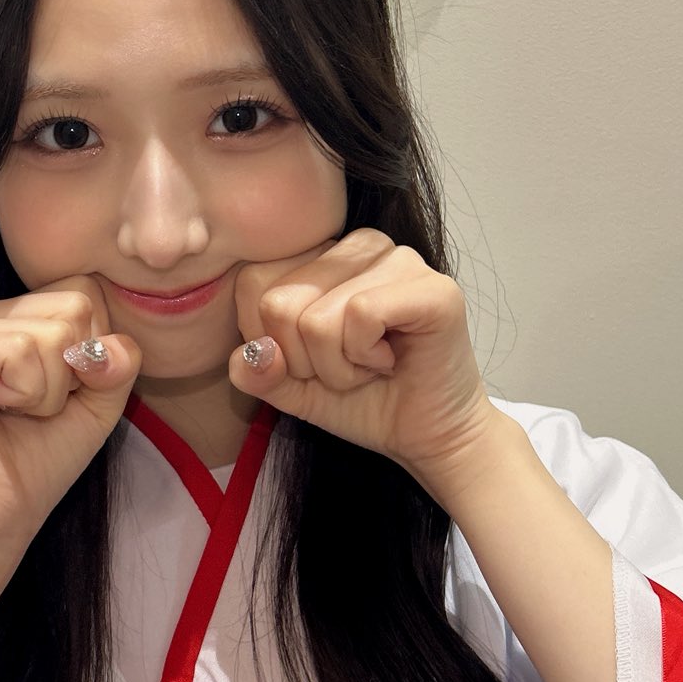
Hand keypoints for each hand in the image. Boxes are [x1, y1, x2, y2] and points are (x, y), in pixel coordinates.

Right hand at [0, 277, 141, 574]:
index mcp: (6, 310)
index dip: (91, 351)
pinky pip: (19, 352)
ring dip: (49, 391)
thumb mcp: (100, 401)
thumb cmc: (38, 460)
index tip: (58, 392)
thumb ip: (120, 360)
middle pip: (74, 304)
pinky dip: (26, 393)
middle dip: (72, 372)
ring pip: (51, 332)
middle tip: (31, 406)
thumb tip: (112, 344)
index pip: (84, 290)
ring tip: (12, 412)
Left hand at [226, 228, 504, 505]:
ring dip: (338, 366)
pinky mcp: (432, 288)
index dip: (271, 341)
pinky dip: (365, 358)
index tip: (313, 360)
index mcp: (322, 253)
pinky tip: (391, 361)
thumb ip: (256, 370)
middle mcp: (360, 245)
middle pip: (278, 303)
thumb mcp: (291, 388)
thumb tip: (250, 355)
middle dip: (305, 360)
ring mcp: (399, 259)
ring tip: (372, 364)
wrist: (426, 436)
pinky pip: (360, 315)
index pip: (251, 282)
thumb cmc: (364, 400)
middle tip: (348, 366)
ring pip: (316, 317)